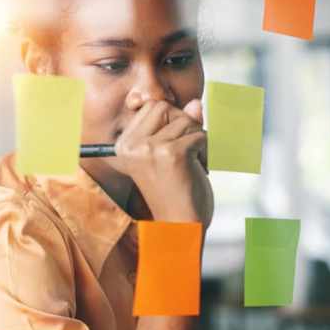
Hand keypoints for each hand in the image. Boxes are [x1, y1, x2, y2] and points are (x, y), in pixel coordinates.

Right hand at [114, 99, 213, 226]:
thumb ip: (179, 125)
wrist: (180, 227)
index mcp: (124, 144)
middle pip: (166, 107)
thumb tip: (197, 102)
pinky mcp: (172, 154)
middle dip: (184, 126)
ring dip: (197, 141)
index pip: (152, 106)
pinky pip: (200, 135)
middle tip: (184, 155)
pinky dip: (205, 152)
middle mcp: (132, 145)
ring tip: (190, 165)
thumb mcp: (170, 153)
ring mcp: (150, 148)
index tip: (171, 147)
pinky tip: (196, 171)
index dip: (171, 121)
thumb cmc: (175, 192)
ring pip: (186, 120)